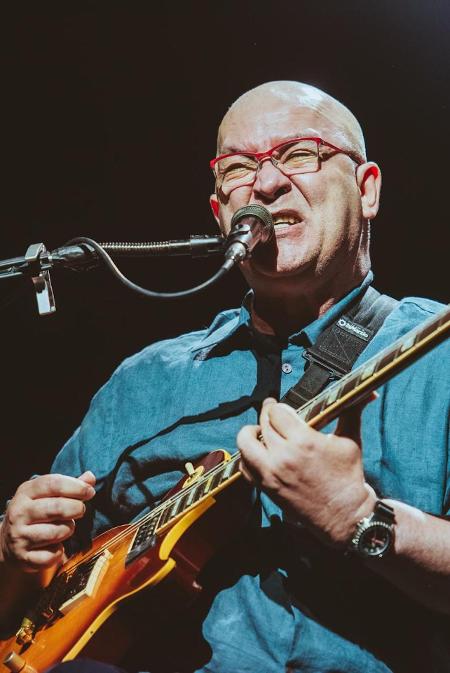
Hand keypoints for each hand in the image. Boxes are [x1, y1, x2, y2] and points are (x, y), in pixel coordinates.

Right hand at [0, 472, 95, 571]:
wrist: (9, 543)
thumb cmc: (36, 513)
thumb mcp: (47, 494)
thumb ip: (70, 486)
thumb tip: (90, 478)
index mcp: (26, 492)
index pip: (54, 484)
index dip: (77, 487)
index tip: (90, 492)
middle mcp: (19, 512)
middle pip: (57, 507)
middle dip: (77, 508)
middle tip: (80, 510)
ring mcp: (19, 536)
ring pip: (57, 532)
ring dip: (68, 529)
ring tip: (65, 528)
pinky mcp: (23, 557)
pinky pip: (52, 555)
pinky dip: (59, 552)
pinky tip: (55, 546)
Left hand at [237, 398, 376, 546]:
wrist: (344, 515)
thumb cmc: (348, 477)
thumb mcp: (351, 440)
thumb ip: (352, 411)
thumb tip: (368, 392)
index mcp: (304, 441)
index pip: (277, 412)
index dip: (278, 407)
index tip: (282, 409)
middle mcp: (284, 455)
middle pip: (262, 423)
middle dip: (267, 417)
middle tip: (273, 417)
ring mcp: (271, 473)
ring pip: (245, 443)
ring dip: (250, 434)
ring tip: (260, 433)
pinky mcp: (266, 488)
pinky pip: (244, 467)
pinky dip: (247, 457)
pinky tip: (258, 454)